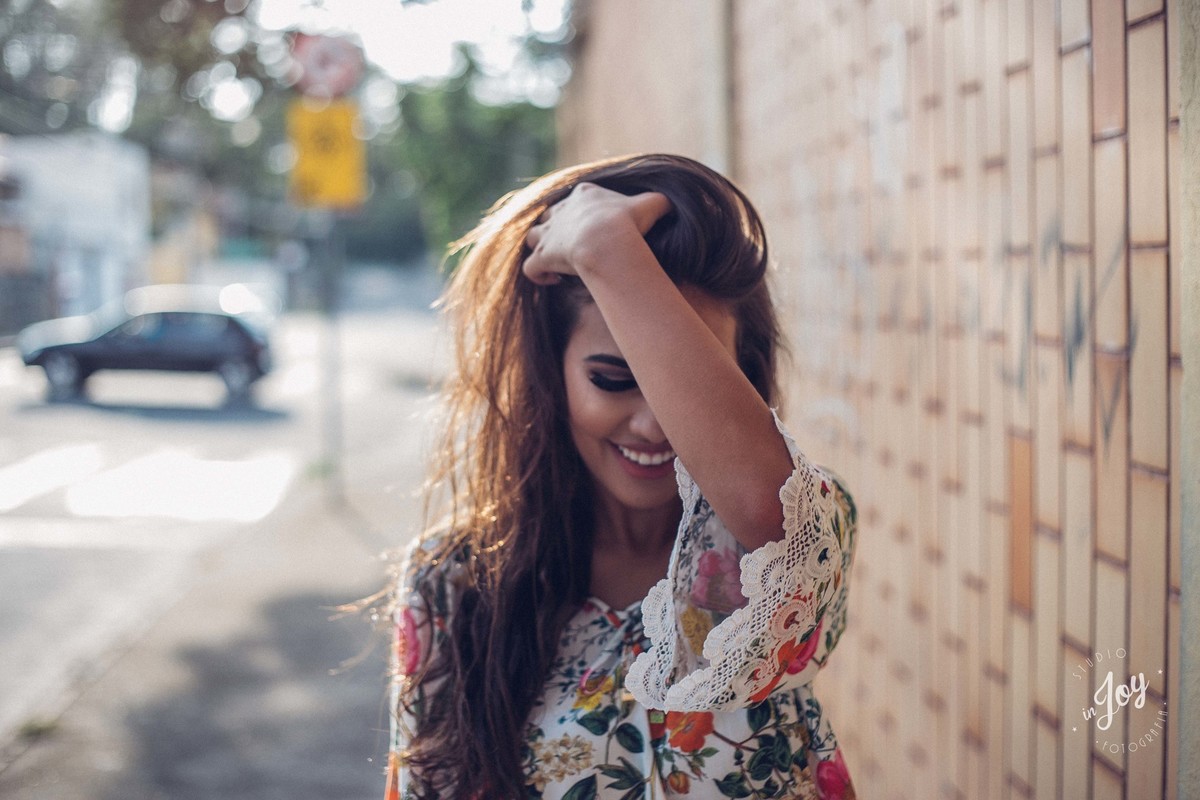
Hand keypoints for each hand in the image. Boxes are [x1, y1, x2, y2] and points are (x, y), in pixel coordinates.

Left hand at [522, 183, 671, 285]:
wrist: (608, 242)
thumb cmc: (629, 223)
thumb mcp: (652, 205)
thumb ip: (661, 203)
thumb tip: (675, 203)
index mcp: (585, 195)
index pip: (577, 199)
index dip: (582, 214)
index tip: (595, 231)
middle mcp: (561, 211)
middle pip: (550, 216)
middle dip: (557, 230)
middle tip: (574, 248)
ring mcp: (548, 234)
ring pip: (532, 237)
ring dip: (541, 248)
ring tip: (558, 263)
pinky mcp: (542, 256)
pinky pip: (530, 268)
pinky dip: (537, 275)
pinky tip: (552, 281)